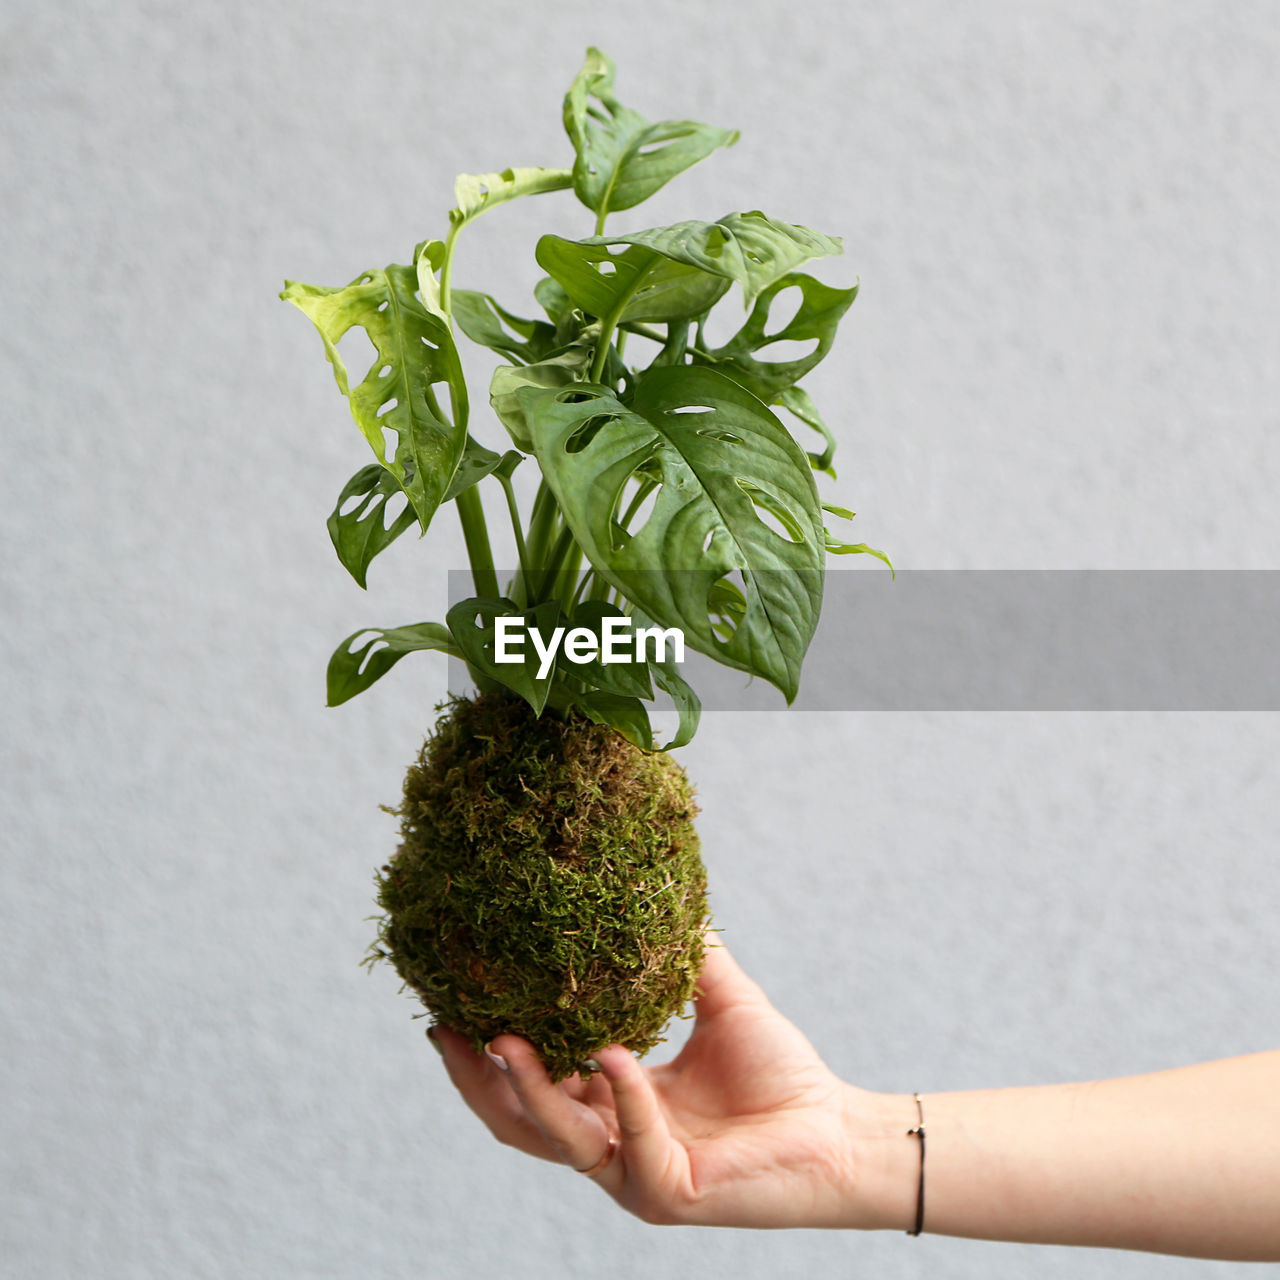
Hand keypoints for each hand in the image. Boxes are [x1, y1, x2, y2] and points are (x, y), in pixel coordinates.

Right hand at [430, 935, 910, 1227]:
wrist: (837, 1131)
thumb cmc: (781, 1074)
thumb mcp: (720, 1002)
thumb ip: (684, 954)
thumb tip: (653, 887)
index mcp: (613, 1104)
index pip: (532, 1085)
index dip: (488, 1051)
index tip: (454, 1000)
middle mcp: (613, 1144)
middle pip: (519, 1123)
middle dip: (478, 1080)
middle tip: (448, 1026)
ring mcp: (634, 1175)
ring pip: (558, 1138)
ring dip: (526, 1089)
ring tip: (501, 1039)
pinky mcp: (668, 1192)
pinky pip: (631, 1143)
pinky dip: (619, 1095)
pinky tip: (611, 1053)